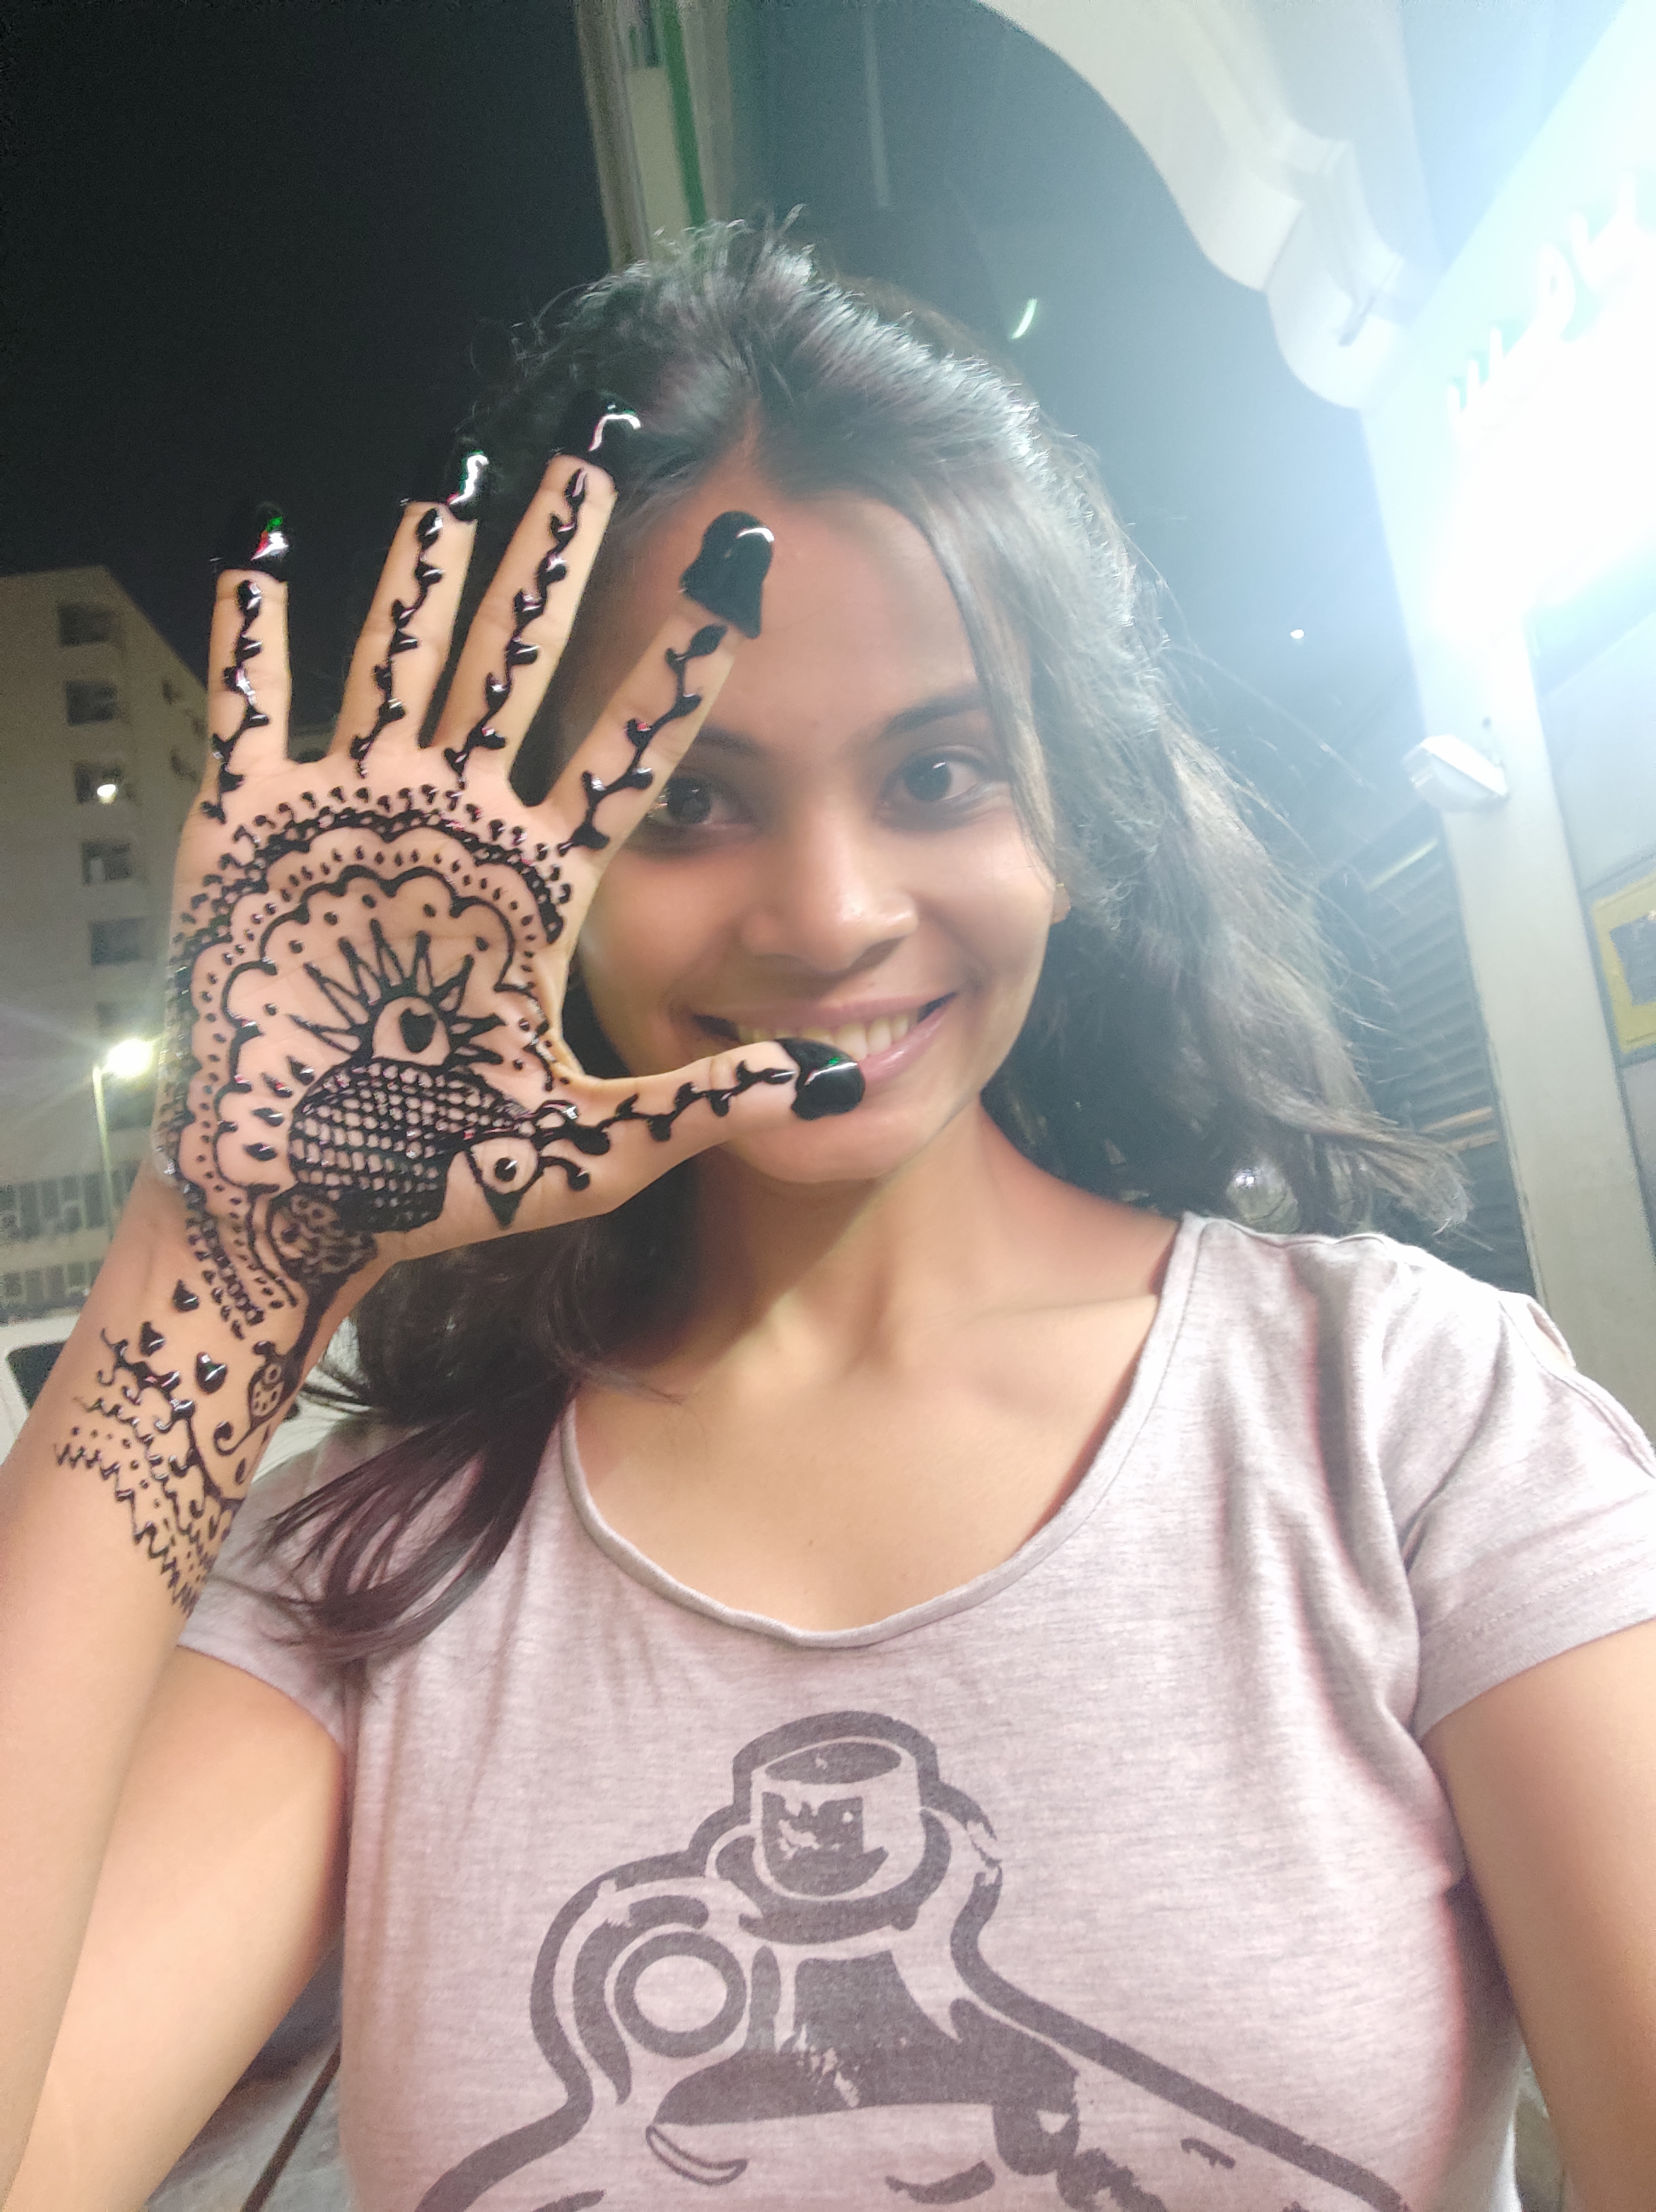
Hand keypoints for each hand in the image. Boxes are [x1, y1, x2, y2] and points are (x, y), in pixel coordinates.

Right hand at [69, 395, 861, 1603]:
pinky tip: (271, 530)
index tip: (746, 565)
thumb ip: (709, 1102)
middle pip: (522, 666)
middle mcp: (460, 827)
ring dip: (432, 559)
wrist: (308, 1215)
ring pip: (405, 653)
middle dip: (558, 560)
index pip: (628, 746)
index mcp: (541, 882)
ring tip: (466, 455)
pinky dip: (252, 620)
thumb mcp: (597, 1141)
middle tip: (603, 446)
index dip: (684, 659)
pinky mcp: (254, 832)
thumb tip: (838, 1076)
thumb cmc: (446, 1184)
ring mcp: (360, 818)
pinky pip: (253, 703)